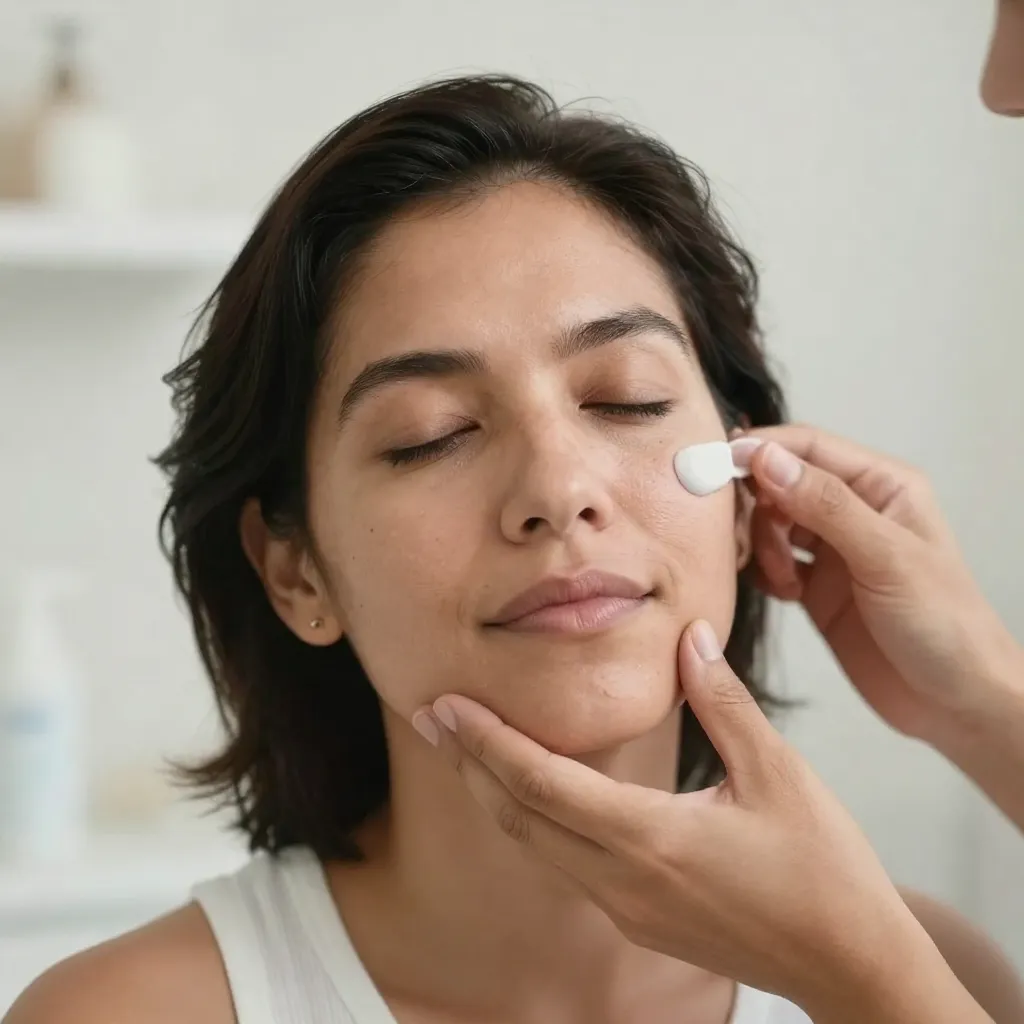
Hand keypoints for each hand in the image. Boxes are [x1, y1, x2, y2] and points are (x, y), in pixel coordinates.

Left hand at [413, 622, 954, 1020]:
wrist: (850, 966)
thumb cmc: (822, 869)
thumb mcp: (777, 772)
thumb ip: (722, 701)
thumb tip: (690, 637)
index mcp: (649, 838)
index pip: (540, 782)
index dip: (486, 741)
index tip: (446, 705)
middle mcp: (621, 880)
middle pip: (518, 816)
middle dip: (470, 763)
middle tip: (432, 715)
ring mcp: (625, 909)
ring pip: (535, 844)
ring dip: (496, 792)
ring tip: (468, 746)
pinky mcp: (638, 921)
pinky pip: (564, 864)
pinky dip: (533, 820)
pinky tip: (534, 792)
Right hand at [737, 425, 1021, 741]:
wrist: (955, 704)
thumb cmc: (946, 625)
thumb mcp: (886, 558)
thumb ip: (825, 505)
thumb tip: (765, 457)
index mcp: (881, 485)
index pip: (807, 447)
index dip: (760, 451)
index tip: (715, 466)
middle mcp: (853, 510)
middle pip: (779, 483)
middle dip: (756, 507)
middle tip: (747, 541)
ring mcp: (832, 550)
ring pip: (769, 523)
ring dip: (760, 545)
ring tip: (782, 579)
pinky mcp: (815, 588)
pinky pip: (769, 563)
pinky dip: (762, 573)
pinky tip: (780, 592)